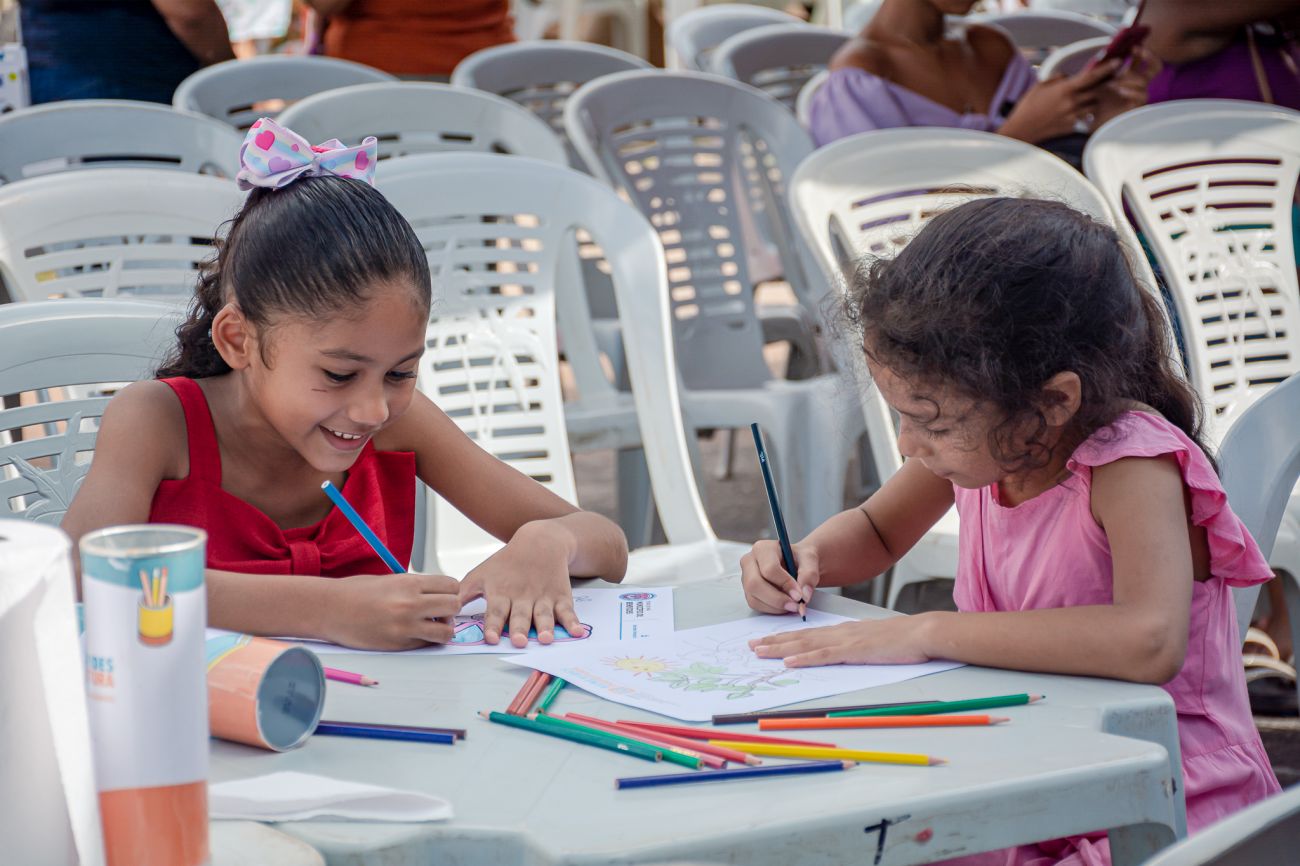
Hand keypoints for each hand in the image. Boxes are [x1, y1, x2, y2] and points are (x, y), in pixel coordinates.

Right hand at [325, 572, 459, 650]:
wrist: (329, 609)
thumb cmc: (356, 591)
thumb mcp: (391, 580)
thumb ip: (416, 587)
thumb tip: (438, 595)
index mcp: (409, 583)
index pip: (451, 585)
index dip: (451, 591)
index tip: (443, 596)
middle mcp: (410, 604)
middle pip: (454, 606)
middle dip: (451, 610)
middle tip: (440, 612)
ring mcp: (405, 627)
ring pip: (446, 632)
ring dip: (443, 630)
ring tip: (431, 626)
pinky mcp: (398, 645)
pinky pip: (425, 644)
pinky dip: (425, 640)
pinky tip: (412, 634)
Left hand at [458, 522, 586, 647]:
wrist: (540, 541)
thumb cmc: (506, 563)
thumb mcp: (481, 574)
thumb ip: (463, 594)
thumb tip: (444, 610)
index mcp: (501, 592)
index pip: (496, 611)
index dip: (493, 624)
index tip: (491, 638)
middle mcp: (522, 596)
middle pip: (520, 615)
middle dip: (519, 629)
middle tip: (518, 641)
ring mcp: (543, 597)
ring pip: (543, 615)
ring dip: (545, 627)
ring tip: (545, 639)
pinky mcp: (560, 596)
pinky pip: (568, 611)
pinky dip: (573, 622)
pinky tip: (577, 633)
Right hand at [740, 539, 819, 614]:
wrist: (798, 565)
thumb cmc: (800, 558)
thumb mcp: (810, 559)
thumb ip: (809, 574)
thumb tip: (804, 594)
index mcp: (763, 548)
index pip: (769, 569)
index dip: (785, 584)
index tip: (799, 594)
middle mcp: (750, 562)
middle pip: (755, 584)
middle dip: (777, 599)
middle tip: (796, 606)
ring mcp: (746, 578)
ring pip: (754, 598)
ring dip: (776, 607)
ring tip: (793, 605)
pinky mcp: (749, 591)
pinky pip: (756, 605)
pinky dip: (772, 609)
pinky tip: (785, 605)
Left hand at [749, 614, 933, 667]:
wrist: (920, 633)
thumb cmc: (901, 640)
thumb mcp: (872, 641)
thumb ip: (855, 645)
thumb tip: (841, 652)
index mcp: (842, 631)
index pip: (806, 634)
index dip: (784, 636)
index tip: (765, 640)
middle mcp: (839, 633)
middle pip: (799, 636)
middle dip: (773, 640)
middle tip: (751, 645)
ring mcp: (845, 641)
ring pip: (805, 644)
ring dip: (780, 648)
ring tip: (760, 651)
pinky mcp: (854, 651)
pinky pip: (824, 656)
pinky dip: (805, 658)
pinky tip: (790, 661)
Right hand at [999, 58, 1120, 142]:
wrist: (1021, 130)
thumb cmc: (1028, 106)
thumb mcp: (1040, 85)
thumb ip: (1058, 78)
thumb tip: (1069, 75)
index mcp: (1064, 89)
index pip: (1091, 77)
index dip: (1106, 69)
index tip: (1117, 62)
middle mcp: (1072, 102)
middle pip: (1097, 91)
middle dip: (1104, 85)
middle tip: (1110, 79)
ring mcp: (1073, 116)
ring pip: (1093, 105)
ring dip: (1093, 100)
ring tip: (1088, 97)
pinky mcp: (1072, 127)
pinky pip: (1084, 117)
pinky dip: (1083, 113)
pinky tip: (1075, 111)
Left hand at [1090, 47, 1160, 129]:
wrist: (1089, 118)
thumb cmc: (1092, 98)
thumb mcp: (1097, 79)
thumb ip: (1105, 66)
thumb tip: (1112, 50)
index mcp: (1129, 75)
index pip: (1143, 60)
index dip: (1143, 51)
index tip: (1134, 46)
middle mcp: (1136, 83)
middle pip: (1157, 67)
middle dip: (1150, 58)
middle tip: (1138, 52)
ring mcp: (1138, 94)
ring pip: (1144, 81)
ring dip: (1128, 79)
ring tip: (1112, 84)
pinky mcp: (1138, 106)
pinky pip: (1143, 95)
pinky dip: (1131, 91)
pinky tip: (1120, 91)